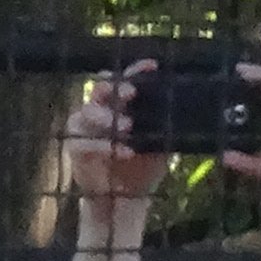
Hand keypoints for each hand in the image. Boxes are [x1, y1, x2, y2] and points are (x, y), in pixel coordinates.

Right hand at [63, 69, 163, 214]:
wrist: (126, 195)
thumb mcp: (160, 142)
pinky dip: (102, 145)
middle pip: (100, 88)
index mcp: (122, 105)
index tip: (152, 66)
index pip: (125, 79)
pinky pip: (83, 141)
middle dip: (115, 88)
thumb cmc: (144, 163)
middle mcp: (101, 110)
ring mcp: (85, 128)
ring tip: (127, 128)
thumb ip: (163, 125)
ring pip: (86, 111)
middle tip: (131, 93)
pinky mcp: (75, 147)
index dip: (135, 70)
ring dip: (106, 117)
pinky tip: (122, 151)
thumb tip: (185, 107)